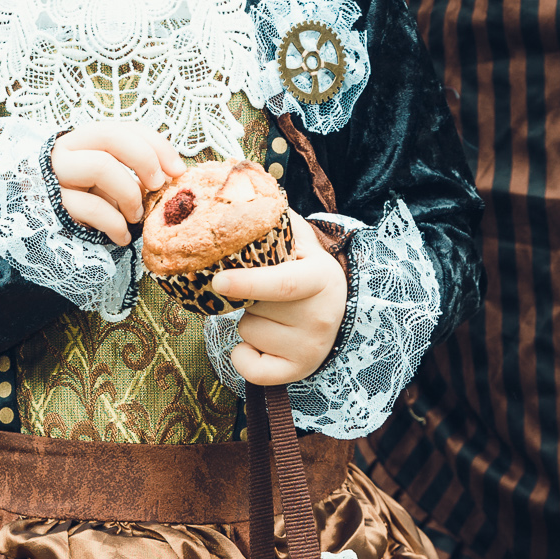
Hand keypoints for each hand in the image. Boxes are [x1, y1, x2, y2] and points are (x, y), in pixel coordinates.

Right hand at [50, 123, 184, 245]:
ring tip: (136, 216)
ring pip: (101, 166)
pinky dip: (116, 225)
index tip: (178, 169)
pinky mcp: (56, 204)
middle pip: (112, 138)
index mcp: (86, 140)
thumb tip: (174, 174)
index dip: (157, 145)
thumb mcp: (112, 180)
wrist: (44, 227)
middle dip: (144, 160)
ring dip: (129, 194)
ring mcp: (58, 176)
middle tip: (158, 187)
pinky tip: (123, 237)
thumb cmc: (87, 202)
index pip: (125, 129)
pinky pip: (92, 208)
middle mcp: (68, 151)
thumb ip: (135, 171)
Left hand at [214, 213, 348, 386]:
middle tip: (262, 292)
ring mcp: (310, 348)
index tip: (218, 281)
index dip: (248, 283)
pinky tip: (262, 343)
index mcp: (319, 279)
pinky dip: (244, 357)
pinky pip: (250, 368)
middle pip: (254, 308)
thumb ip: (276, 219)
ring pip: (248, 333)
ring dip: (249, 323)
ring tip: (272, 315)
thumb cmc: (308, 273)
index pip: (282, 284)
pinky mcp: (298, 371)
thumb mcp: (303, 243)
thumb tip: (239, 187)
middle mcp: (319, 316)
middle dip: (244, 298)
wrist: (342, 313)